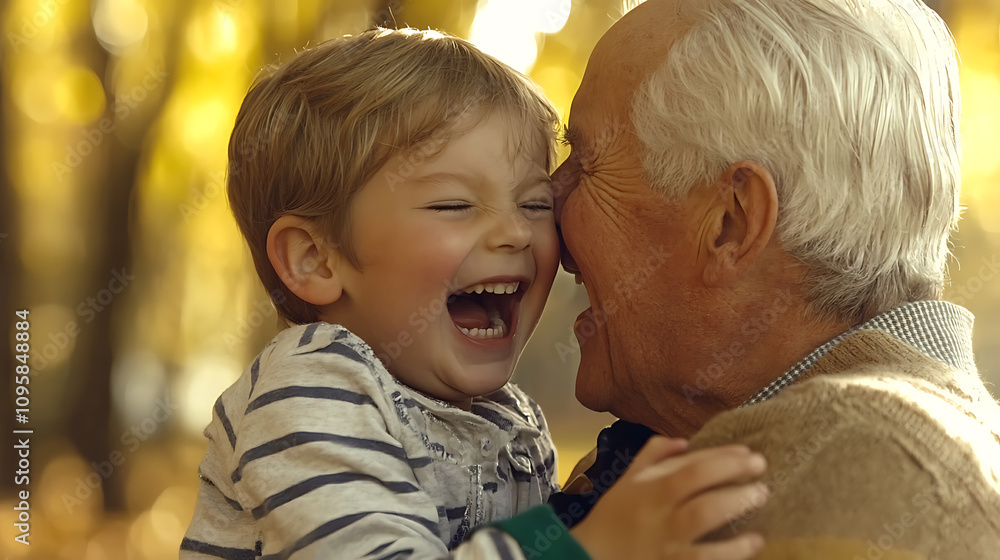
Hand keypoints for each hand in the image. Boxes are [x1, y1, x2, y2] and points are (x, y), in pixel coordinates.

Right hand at [570, 437, 768, 559]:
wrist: (591, 557)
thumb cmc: (613, 517)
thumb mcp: (628, 480)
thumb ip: (653, 455)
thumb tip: (684, 440)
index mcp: (650, 490)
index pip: (690, 468)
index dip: (721, 458)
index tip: (748, 452)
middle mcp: (659, 515)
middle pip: (699, 493)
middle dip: (732, 478)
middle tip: (761, 468)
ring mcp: (667, 544)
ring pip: (702, 523)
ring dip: (734, 509)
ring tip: (761, 498)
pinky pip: (704, 559)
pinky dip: (730, 552)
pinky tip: (754, 543)